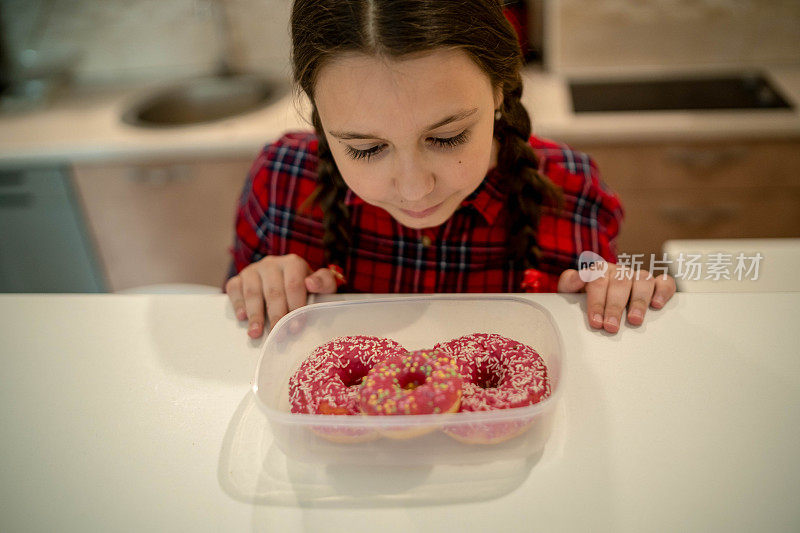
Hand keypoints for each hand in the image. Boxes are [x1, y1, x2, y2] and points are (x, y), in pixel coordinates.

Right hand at [225, 254, 339, 337]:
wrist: (288, 280)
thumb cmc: (306, 287)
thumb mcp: (322, 283)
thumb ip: (325, 282)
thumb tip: (311, 283)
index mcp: (293, 263)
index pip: (294, 284)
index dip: (295, 306)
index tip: (296, 326)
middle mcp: (271, 263)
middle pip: (273, 291)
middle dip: (276, 315)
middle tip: (278, 334)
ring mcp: (253, 270)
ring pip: (252, 291)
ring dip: (254, 314)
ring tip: (256, 333)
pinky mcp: (238, 278)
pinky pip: (234, 289)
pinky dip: (237, 303)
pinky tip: (242, 318)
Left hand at [557, 264, 675, 333]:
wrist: (603, 299)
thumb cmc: (588, 298)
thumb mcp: (572, 292)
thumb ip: (569, 283)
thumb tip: (577, 277)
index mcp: (600, 270)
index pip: (598, 280)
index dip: (596, 302)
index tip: (595, 322)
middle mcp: (620, 271)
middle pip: (620, 283)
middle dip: (614, 307)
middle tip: (611, 327)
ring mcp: (638, 276)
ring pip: (643, 280)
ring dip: (638, 301)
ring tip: (634, 320)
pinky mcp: (656, 284)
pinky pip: (665, 282)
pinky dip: (663, 291)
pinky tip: (657, 305)